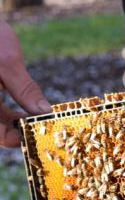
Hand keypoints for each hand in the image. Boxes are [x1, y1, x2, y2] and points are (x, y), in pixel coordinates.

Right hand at [0, 20, 50, 147]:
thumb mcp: (6, 61)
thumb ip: (25, 89)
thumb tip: (44, 111)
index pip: (0, 135)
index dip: (19, 139)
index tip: (40, 133)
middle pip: (0, 132)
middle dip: (22, 132)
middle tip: (45, 128)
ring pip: (0, 123)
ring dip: (19, 124)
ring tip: (39, 119)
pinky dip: (13, 114)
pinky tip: (28, 110)